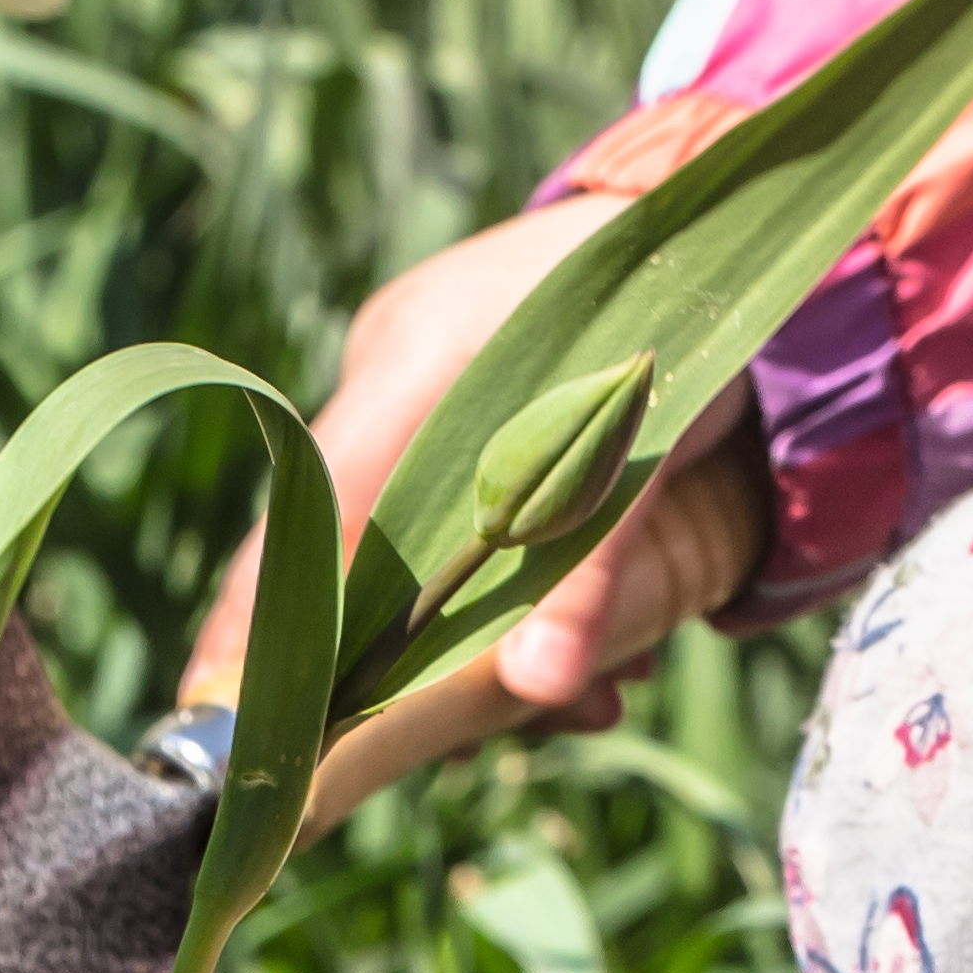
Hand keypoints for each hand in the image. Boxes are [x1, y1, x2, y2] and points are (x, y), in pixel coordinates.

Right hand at [182, 203, 764, 751]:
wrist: (734, 239)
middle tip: (495, 732)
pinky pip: (460, 523)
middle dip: (422, 666)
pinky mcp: (466, 411)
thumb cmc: (686, 323)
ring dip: (492, 638)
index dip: (263, 627)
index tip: (238, 723)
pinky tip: (602, 640)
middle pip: (360, 556)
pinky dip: (519, 590)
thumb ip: (589, 572)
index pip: (310, 518)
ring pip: (418, 553)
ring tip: (591, 693)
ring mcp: (425, 390)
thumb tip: (539, 693)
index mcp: (413, 364)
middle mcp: (396, 376)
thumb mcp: (647, 455)